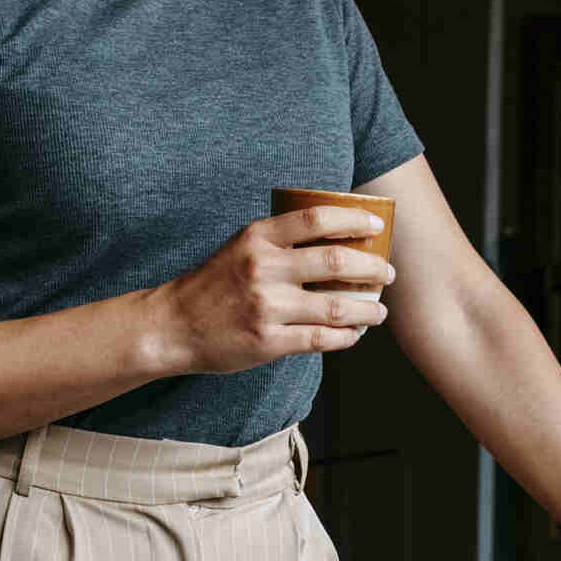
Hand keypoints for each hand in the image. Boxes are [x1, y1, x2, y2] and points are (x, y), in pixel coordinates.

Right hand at [160, 207, 396, 373]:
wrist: (174, 325)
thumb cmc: (214, 283)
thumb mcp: (241, 246)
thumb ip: (281, 238)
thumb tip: (337, 235)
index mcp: (258, 238)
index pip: (316, 219)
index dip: (353, 219)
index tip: (376, 226)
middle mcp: (263, 268)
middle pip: (336, 262)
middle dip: (372, 268)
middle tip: (387, 273)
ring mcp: (266, 307)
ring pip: (336, 307)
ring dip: (368, 310)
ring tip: (379, 311)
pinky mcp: (268, 342)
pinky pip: (320, 339)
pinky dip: (345, 336)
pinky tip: (354, 334)